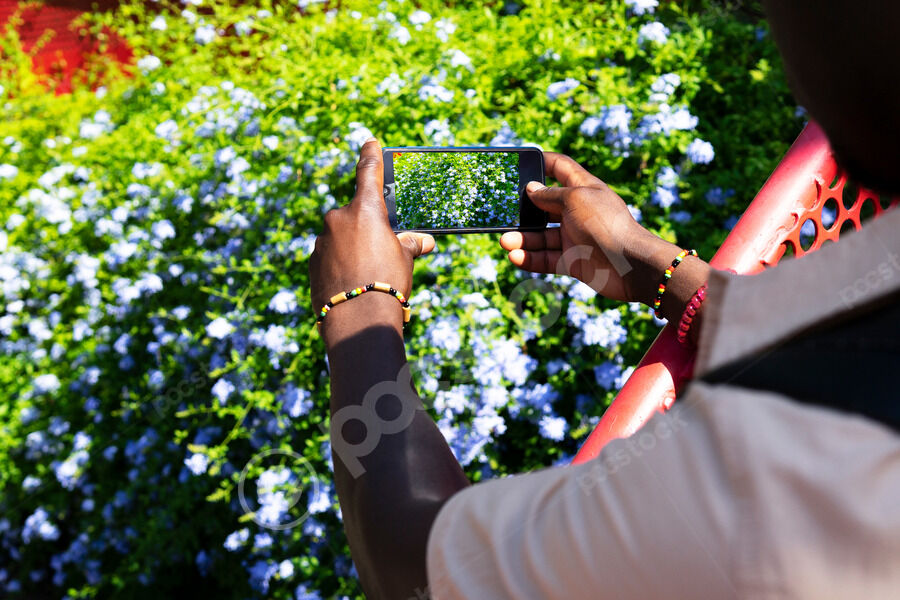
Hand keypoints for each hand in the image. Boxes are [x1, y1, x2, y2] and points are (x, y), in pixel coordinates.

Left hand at [309, 139, 433, 338]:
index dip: (371, 156)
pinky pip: (330, 257)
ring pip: (341, 237)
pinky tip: (353, 283)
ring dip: (353, 248)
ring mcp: (321, 241)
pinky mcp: (312, 263)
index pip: (368, 172)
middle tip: (384, 250)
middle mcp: (338, 219)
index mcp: (364, 210)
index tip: (370, 141)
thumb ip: (411, 244)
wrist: (357, 320)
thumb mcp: (405, 260)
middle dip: (368, 228)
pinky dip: (341, 264)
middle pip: (356, 215)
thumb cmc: (387, 283)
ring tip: (370, 275)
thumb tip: (424, 240)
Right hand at [500, 152, 664, 302]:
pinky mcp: (572, 260)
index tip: (522, 161)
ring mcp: (574, 237)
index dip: (543, 162)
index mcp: (582, 189)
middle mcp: (577, 212)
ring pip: (541, 237)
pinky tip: (515, 257)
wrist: (629, 265)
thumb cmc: (606, 224)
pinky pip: (546, 258)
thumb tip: (531, 188)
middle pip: (543, 207)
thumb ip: (550, 195)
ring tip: (504, 242)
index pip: (560, 168)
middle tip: (503, 213)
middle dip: (523, 211)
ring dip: (522, 239)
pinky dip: (530, 258)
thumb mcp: (575, 199)